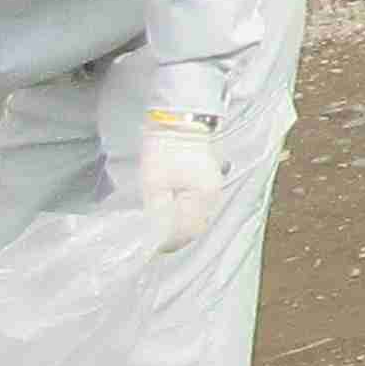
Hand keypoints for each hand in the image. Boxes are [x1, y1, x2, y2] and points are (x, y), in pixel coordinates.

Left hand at [142, 113, 229, 252]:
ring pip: (199, 218)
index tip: (150, 245)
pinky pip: (200, 207)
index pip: (187, 232)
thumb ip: (157, 213)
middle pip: (196, 228)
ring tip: (161, 223)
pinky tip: (173, 209)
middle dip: (176, 236)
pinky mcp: (209, 180)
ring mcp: (214, 187)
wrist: (178, 120)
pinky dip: (186, 213)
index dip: (168, 243)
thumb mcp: (154, 184)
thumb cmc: (165, 150)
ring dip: (181, 225)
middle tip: (154, 236)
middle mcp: (213, 195)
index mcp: (203, 198)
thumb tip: (156, 236)